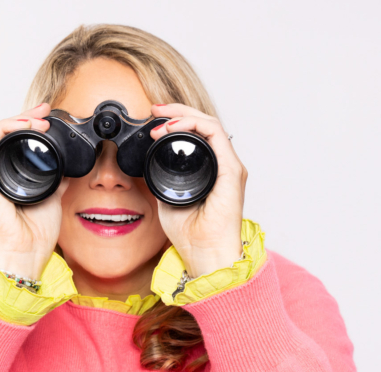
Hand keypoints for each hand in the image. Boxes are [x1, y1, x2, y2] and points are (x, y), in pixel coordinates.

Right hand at [0, 103, 70, 278]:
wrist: (25, 256)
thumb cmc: (34, 237)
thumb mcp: (53, 199)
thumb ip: (57, 181)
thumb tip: (68, 167)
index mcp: (10, 180)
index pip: (15, 143)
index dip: (30, 125)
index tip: (48, 116)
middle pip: (5, 135)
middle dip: (25, 116)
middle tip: (45, 109)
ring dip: (16, 120)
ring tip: (37, 116)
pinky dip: (4, 129)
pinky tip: (22, 125)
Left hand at [148, 104, 246, 276]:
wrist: (205, 253)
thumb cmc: (191, 235)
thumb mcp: (167, 200)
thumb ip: (162, 180)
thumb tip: (148, 164)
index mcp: (210, 172)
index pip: (197, 135)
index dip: (176, 121)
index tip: (154, 120)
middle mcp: (223, 166)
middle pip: (204, 124)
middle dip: (178, 110)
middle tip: (155, 109)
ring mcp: (229, 167)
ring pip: (211, 124)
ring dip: (184, 115)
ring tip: (162, 117)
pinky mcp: (232, 171)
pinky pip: (216, 135)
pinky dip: (194, 125)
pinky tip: (174, 127)